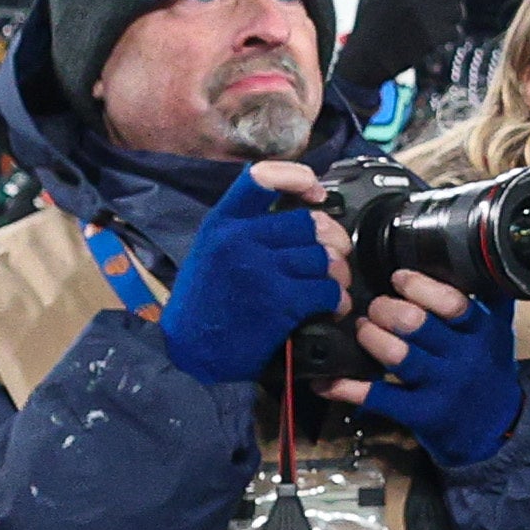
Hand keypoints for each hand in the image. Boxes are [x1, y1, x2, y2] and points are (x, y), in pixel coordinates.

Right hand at [157, 162, 347, 386]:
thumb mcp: (213, 250)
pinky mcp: (279, 301)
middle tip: (333, 257)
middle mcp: (240, 240)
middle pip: (310, 223)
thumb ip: (249, 228)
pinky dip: (337, 300)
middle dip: (332, 240)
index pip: (263, 178)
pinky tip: (330, 307)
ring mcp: (260, 270)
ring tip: (330, 286)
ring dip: (337, 274)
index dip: (299, 178)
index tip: (317, 193)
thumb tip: (307, 211)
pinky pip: (327, 290)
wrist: (191, 351)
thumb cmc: (207, 301)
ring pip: (324, 257)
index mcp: (222, 223)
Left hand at [326, 268, 521, 466]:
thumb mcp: (497, 336)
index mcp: (482, 332)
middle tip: (375, 307)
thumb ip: (489, 301)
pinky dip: (346, 387)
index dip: (418, 286)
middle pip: (415, 323)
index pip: (452, 302)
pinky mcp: (422, 414)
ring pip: (396, 355)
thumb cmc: (488, 376)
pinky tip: (326, 381)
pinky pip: (378, 396)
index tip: (399, 278)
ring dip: (369, 336)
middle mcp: (463, 358)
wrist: (496, 431)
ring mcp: (441, 387)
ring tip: (362, 329)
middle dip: (385, 308)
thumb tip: (479, 258)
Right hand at [327, 0, 470, 109]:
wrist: (367, 58)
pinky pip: (456, 31)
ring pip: (459, 12)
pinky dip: (450, 34)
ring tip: (443, 18)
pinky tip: (440, 35)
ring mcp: (429, 20)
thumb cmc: (367, 24)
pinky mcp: (434, 39)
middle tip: (448, 0)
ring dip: (454, 15)